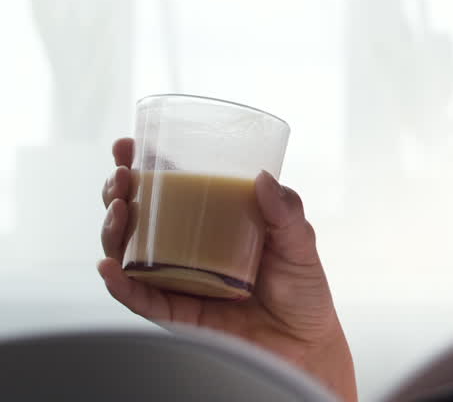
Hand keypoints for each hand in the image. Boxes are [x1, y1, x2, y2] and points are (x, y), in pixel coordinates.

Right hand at [98, 138, 357, 401]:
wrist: (306, 342)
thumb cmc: (302, 289)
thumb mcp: (300, 241)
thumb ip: (285, 212)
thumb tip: (262, 179)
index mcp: (212, 224)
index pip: (169, 190)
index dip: (142, 166)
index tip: (126, 145)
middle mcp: (187, 250)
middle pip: (138, 217)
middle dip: (118, 193)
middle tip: (121, 176)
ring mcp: (178, 280)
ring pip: (128, 253)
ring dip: (114, 230)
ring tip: (120, 209)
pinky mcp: (176, 313)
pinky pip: (140, 298)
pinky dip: (120, 284)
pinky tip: (111, 267)